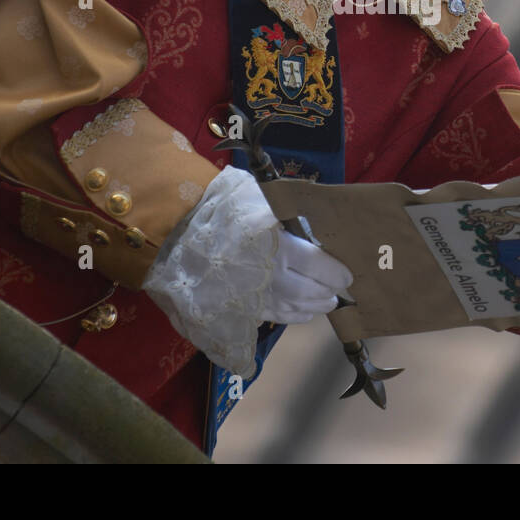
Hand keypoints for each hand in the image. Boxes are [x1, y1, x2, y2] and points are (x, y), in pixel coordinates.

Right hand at [143, 165, 352, 375]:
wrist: (172, 236)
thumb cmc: (218, 211)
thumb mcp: (256, 202)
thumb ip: (284, 215)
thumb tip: (308, 220)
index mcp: (280, 248)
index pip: (321, 266)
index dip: (337, 273)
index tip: (347, 275)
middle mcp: (272, 278)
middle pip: (311, 292)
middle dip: (328, 293)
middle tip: (339, 292)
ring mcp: (255, 298)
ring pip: (294, 309)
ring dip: (313, 307)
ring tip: (323, 303)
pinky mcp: (239, 311)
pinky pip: (273, 317)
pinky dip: (292, 316)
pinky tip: (301, 312)